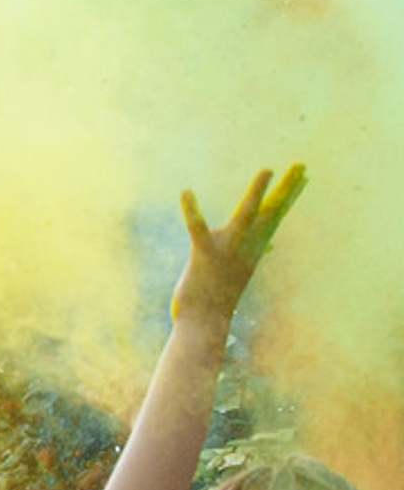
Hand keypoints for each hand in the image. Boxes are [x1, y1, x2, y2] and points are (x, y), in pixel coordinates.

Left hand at [173, 167, 304, 331]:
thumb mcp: (240, 270)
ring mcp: (228, 249)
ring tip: (267, 169)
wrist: (204, 325)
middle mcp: (245, 247)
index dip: (288, 194)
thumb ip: (254, 253)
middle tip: (301, 165)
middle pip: (271, 211)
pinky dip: (191, 210)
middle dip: (286, 188)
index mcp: (252, 248)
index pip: (275, 215)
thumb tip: (269, 245)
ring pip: (246, 215)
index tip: (303, 176)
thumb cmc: (218, 296)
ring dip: (257, 192)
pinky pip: (197, 228)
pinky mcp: (204, 253)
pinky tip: (186, 192)